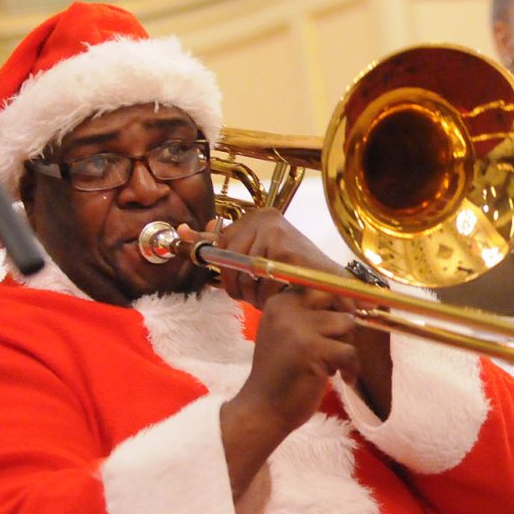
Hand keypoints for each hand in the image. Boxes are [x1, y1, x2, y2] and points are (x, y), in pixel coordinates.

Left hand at [186, 208, 341, 309]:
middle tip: (245, 296)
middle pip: (228, 256)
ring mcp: (275, 230)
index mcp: (257, 216)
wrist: (328, 281)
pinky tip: (277, 295)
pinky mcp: (284, 247)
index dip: (212, 256)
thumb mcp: (254, 255)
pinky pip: (260, 279)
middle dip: (234, 283)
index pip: (220, 238)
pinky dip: (267, 294)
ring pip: (243, 271)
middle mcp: (265, 217)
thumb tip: (184, 231)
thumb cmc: (292, 271)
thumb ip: (222, 244)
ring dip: (251, 292)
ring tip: (262, 297)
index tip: (201, 259)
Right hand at [221, 286, 359, 495]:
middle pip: (336, 300)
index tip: (346, 319)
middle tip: (340, 345)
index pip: (321, 287)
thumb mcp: (290, 335)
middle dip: (345, 322)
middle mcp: (286, 310)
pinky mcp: (312, 350)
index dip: (340, 301)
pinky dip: (351, 368)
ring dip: (346, 346)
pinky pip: (350, 351)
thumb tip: (355, 302)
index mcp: (279, 303)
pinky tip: (341, 379)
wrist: (263, 410)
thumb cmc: (281, 374)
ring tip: (330, 365)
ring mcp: (298, 328)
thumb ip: (312, 317)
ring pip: (347, 324)